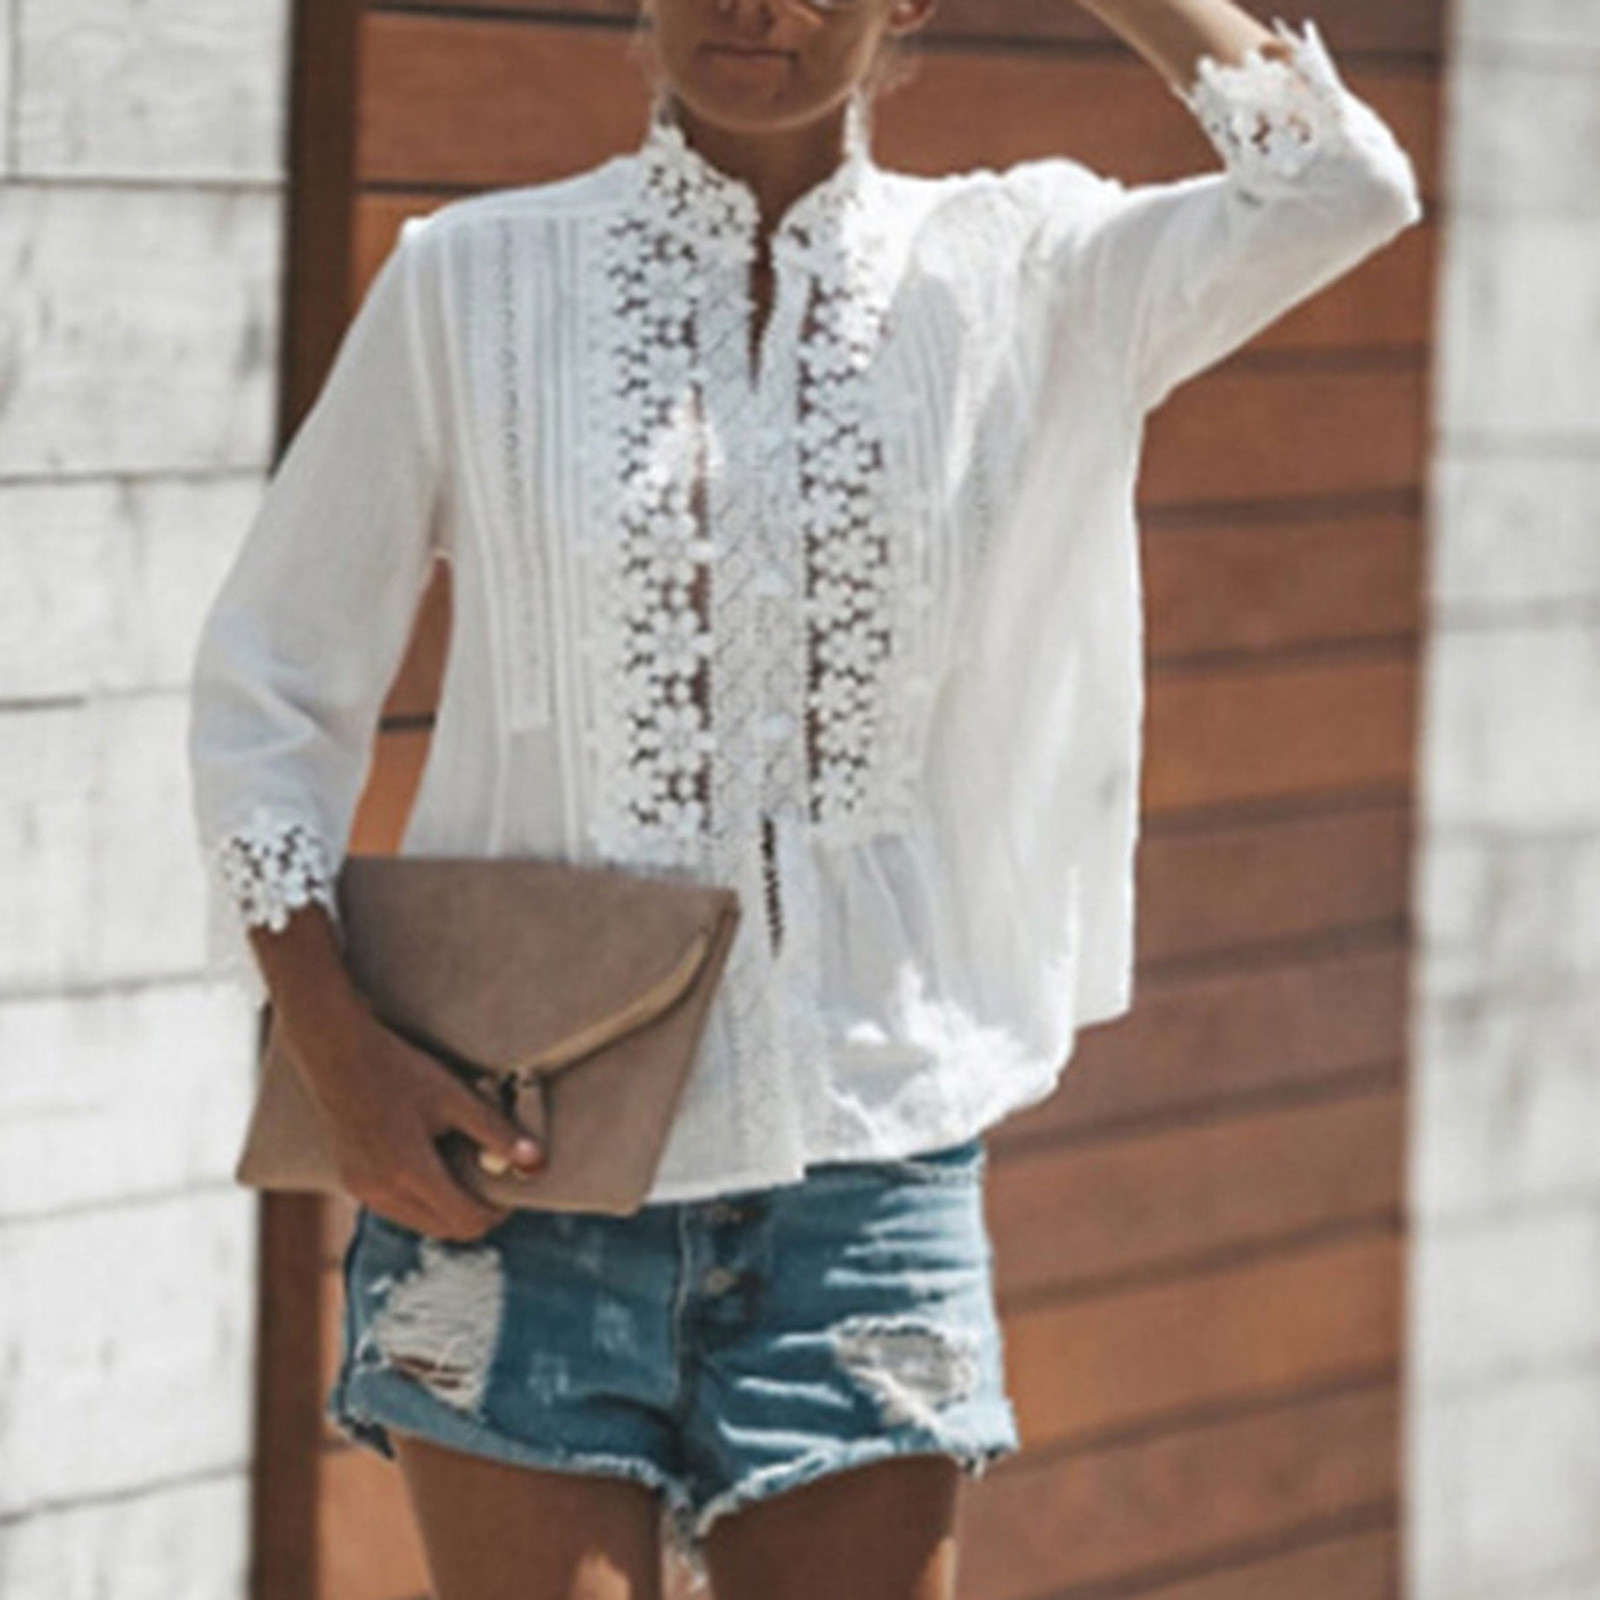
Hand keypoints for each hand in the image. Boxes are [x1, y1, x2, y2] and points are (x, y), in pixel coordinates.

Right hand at [292, 1003, 545, 1240]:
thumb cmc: (401, 1069)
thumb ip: (497, 1133)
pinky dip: (423, 1202)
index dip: (497, 1211)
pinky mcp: (352, 1183)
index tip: (511, 1190)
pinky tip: (434, 1169)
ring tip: (466, 1173)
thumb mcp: (455, 1097)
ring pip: (421, 1224)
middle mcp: (383, 1191)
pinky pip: (398, 1211)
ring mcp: (363, 1190)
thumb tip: (538, 1164)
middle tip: (494, 1184)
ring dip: (449, 1210)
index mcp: (411, 1171)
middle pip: (446, 1230)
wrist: (338, 1054)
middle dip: (476, 1214)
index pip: (467, 1220)